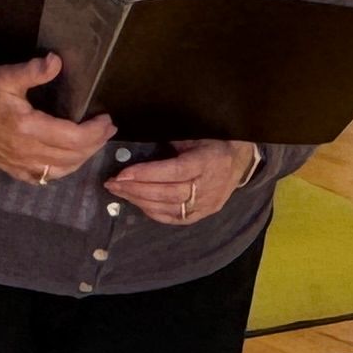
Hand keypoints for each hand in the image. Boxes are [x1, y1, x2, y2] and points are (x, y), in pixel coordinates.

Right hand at [0, 52, 112, 184]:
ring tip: (91, 143)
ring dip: (81, 158)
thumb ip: (33, 71)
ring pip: (61, 170)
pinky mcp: (9, 169)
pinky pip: (43, 178)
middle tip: (105, 129)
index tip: (105, 119)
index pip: (75, 138)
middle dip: (95, 144)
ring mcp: (18, 164)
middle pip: (73, 156)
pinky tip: (64, 160)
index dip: (96, 131)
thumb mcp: (4, 77)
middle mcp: (26, 152)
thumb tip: (57, 61)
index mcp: (28, 129)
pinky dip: (60, 171)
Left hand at [104, 137, 260, 226]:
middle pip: (169, 193)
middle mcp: (209, 186)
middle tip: (112, 184)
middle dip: (136, 189)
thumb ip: (171, 142)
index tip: (121, 174)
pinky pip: (176, 218)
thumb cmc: (212, 141)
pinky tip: (138, 203)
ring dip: (140, 201)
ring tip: (119, 192)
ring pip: (170, 208)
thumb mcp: (194, 134)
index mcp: (209, 161)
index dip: (146, 174)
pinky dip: (154, 212)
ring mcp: (208, 203)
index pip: (174, 171)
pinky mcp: (204, 214)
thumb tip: (138, 142)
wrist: (240, 159)